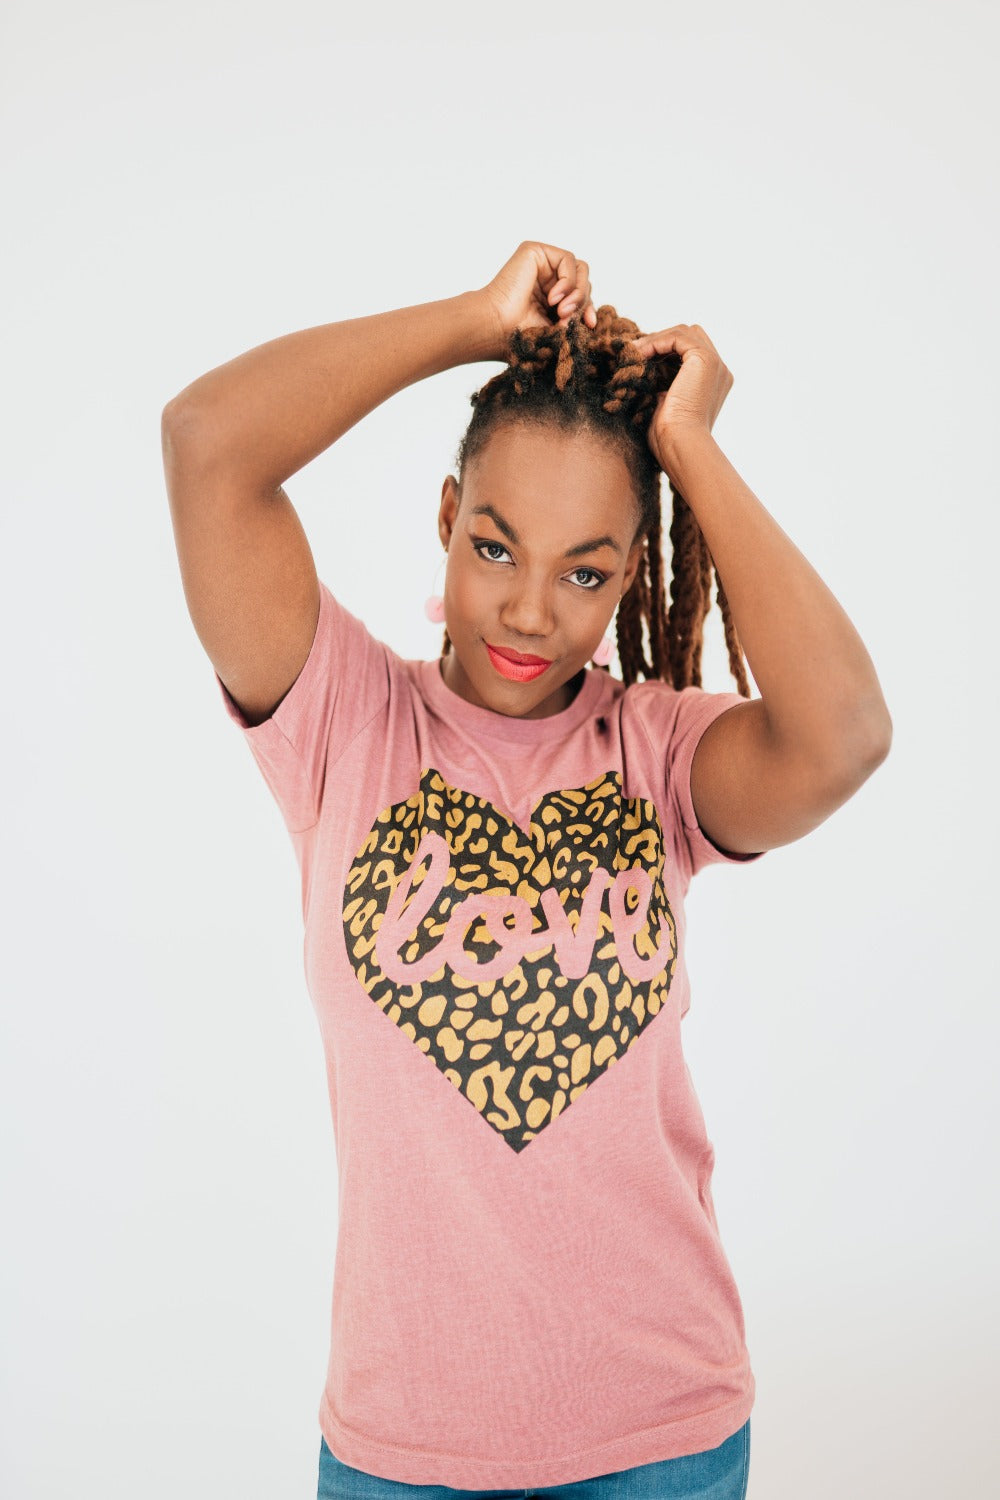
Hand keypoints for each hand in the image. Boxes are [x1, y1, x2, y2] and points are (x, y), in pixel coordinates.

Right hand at [477, 241, 597, 357]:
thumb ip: (576, 318)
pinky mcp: (534, 251)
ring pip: (580, 270)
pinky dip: (568, 281)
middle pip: (584, 281)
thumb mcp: (557, 328)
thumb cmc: (519, 335)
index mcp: (550, 297)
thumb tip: (593, 319)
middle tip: (566, 319)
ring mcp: (541, 264)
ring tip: (562, 310)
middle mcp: (546, 278)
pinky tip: (554, 298)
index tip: (589, 324)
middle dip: (582, 302)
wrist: (497, 329)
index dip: (588, 308)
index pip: (582, 295)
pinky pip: (568, 260)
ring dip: (577, 292)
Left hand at [628, 324, 733, 467]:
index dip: (665, 351)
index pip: (690, 351)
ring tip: (634, 353)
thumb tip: (643, 369)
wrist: (680, 446)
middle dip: (662, 340)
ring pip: (683, 332)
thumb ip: (663, 384)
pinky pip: (676, 336)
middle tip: (636, 353)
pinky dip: (655, 341)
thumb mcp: (665, 405)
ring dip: (656, 340)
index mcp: (713, 382)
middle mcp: (720, 370)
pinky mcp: (705, 359)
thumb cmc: (669, 438)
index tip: (639, 359)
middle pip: (690, 336)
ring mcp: (715, 363)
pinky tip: (639, 354)